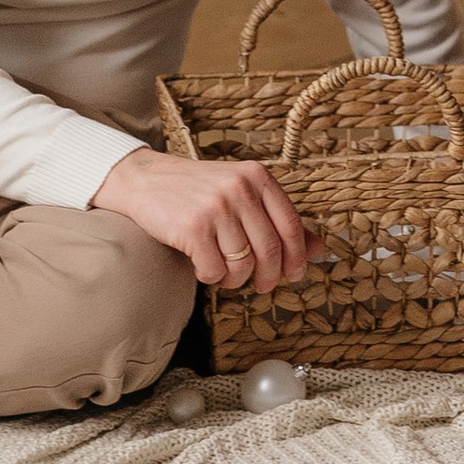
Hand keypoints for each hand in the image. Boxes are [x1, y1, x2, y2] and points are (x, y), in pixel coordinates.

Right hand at [92, 144, 314, 290]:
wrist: (145, 179)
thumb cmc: (197, 191)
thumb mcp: (241, 193)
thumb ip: (277, 218)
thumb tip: (318, 249)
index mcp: (257, 176)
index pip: (291, 225)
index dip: (297, 256)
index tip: (295, 274)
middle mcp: (239, 188)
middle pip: (270, 250)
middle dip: (269, 277)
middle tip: (261, 286)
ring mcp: (216, 207)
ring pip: (243, 265)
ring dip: (236, 279)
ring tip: (225, 272)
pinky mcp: (192, 227)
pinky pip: (215, 270)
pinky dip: (211, 277)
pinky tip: (204, 267)